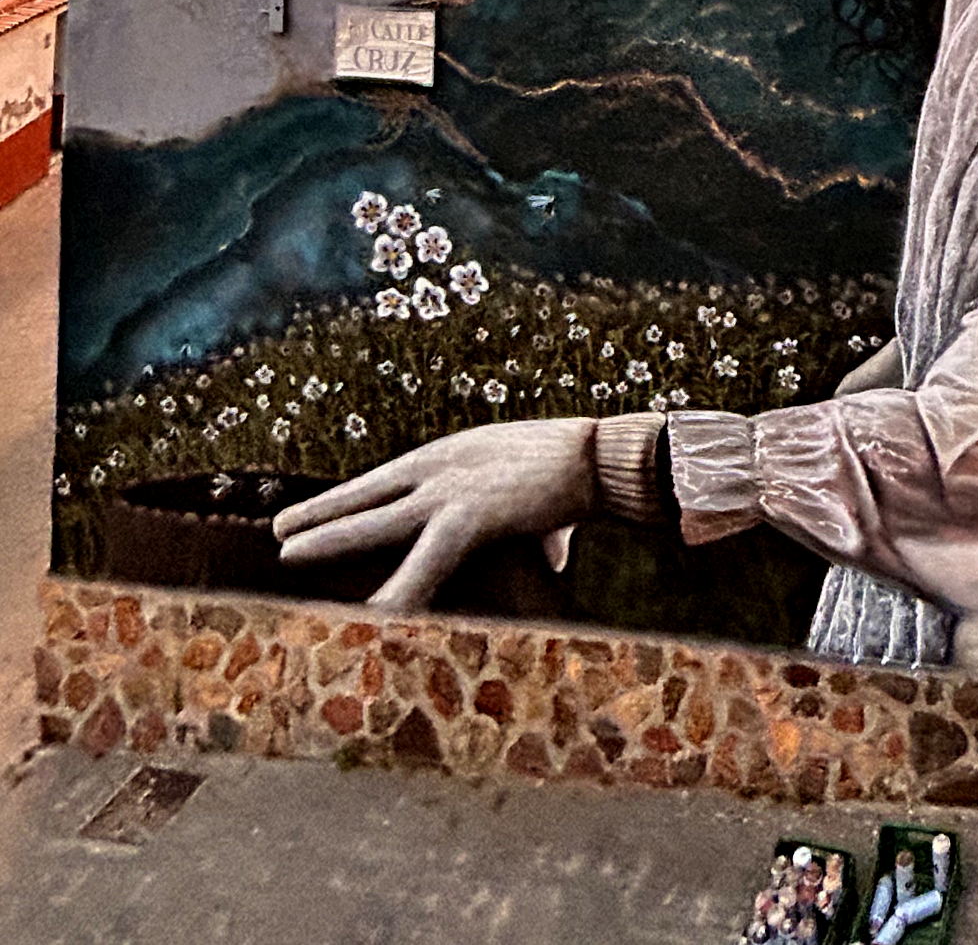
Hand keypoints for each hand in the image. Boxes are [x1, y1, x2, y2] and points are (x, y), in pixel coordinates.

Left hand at [273, 418, 597, 611]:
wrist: (600, 457)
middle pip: (368, 494)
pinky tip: (373, 616)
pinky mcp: (466, 517)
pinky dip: (400, 592)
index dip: (350, 498)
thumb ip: (538, 533)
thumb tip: (552, 560)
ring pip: (374, 519)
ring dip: (329, 536)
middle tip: (281, 529)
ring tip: (286, 548)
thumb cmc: (580, 473)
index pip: (388, 480)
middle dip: (324, 513)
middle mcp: (441, 468)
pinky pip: (423, 565)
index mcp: (456, 456)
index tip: (319, 508)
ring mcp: (448, 491)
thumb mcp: (544, 502)